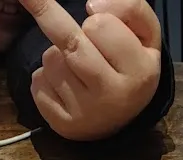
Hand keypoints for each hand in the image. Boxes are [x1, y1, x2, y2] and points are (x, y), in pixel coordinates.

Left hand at [19, 0, 161, 141]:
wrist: (120, 117)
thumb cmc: (129, 65)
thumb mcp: (144, 33)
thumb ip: (130, 7)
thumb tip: (91, 6)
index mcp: (141, 73)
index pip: (99, 23)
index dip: (97, 21)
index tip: (102, 32)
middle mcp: (115, 97)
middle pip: (69, 41)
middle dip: (71, 36)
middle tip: (82, 44)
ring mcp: (87, 114)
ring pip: (50, 60)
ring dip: (57, 57)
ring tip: (78, 73)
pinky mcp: (63, 125)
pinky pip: (38, 81)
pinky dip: (45, 79)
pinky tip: (66, 91)